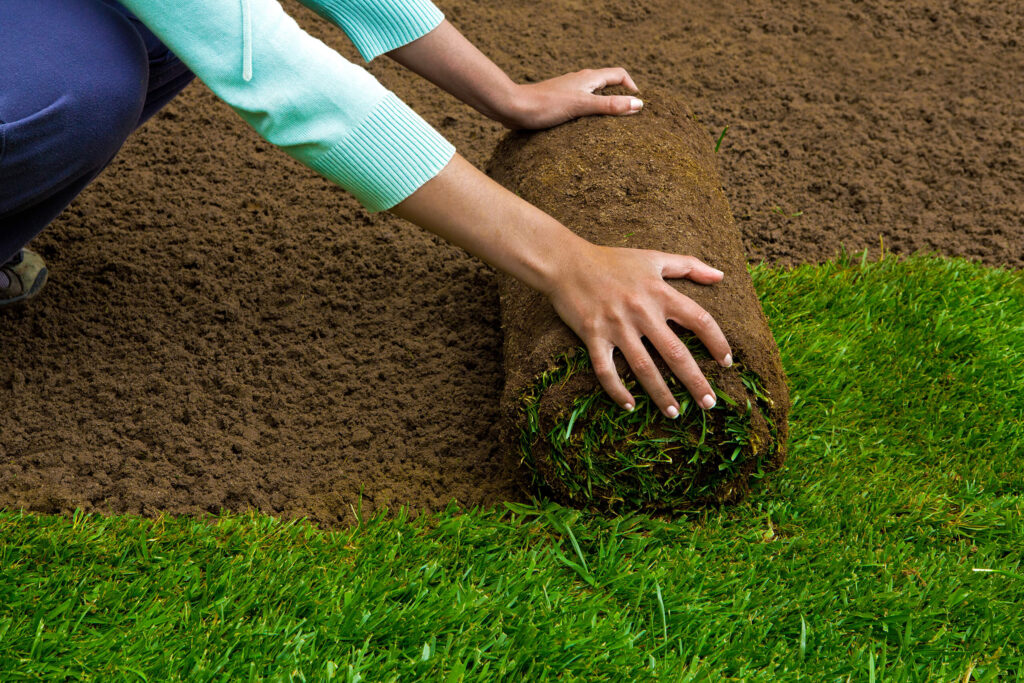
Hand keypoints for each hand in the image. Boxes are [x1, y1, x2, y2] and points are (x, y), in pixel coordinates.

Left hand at [500, 68, 642, 129]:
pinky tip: (586, 130)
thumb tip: (639, 105)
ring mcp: (568, 91)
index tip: (638, 105)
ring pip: (593, 96)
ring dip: (604, 107)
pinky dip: (589, 114)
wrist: (514, 108)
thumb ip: (610, 106)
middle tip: (629, 117)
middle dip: (620, 98)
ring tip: (611, 127)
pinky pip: (580, 105)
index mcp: (589, 78)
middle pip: (608, 85)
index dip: (632, 87)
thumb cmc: (546, 105)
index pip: (619, 75)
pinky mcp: (558, 103)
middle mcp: (580, 81)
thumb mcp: (583, 106)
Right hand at [545, 244, 732, 416]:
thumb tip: (721, 275)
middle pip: (676, 353)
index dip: (717, 342)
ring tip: (675, 413)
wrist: (567, 262)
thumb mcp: (653, 258)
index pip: (699, 320)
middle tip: (709, 403)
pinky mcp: (593, 336)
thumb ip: (689, 266)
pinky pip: (606, 370)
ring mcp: (616, 326)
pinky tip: (630, 406)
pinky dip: (617, 390)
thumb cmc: (612, 260)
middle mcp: (642, 311)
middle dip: (695, 381)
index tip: (727, 362)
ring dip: (661, 393)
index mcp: (660, 293)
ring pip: (644, 367)